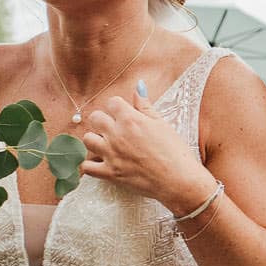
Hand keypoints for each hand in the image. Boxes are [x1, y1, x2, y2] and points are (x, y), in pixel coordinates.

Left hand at [81, 85, 206, 208]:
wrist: (179, 180)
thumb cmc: (175, 151)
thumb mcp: (162, 124)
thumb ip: (145, 105)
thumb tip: (138, 85)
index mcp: (131, 119)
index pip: (112, 102)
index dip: (118, 107)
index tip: (123, 114)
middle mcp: (117, 135)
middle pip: (95, 118)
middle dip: (103, 120)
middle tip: (114, 128)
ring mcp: (111, 154)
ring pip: (88, 140)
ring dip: (95, 140)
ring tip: (107, 145)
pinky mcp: (110, 174)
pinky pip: (86, 167)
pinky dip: (90, 165)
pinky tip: (100, 163)